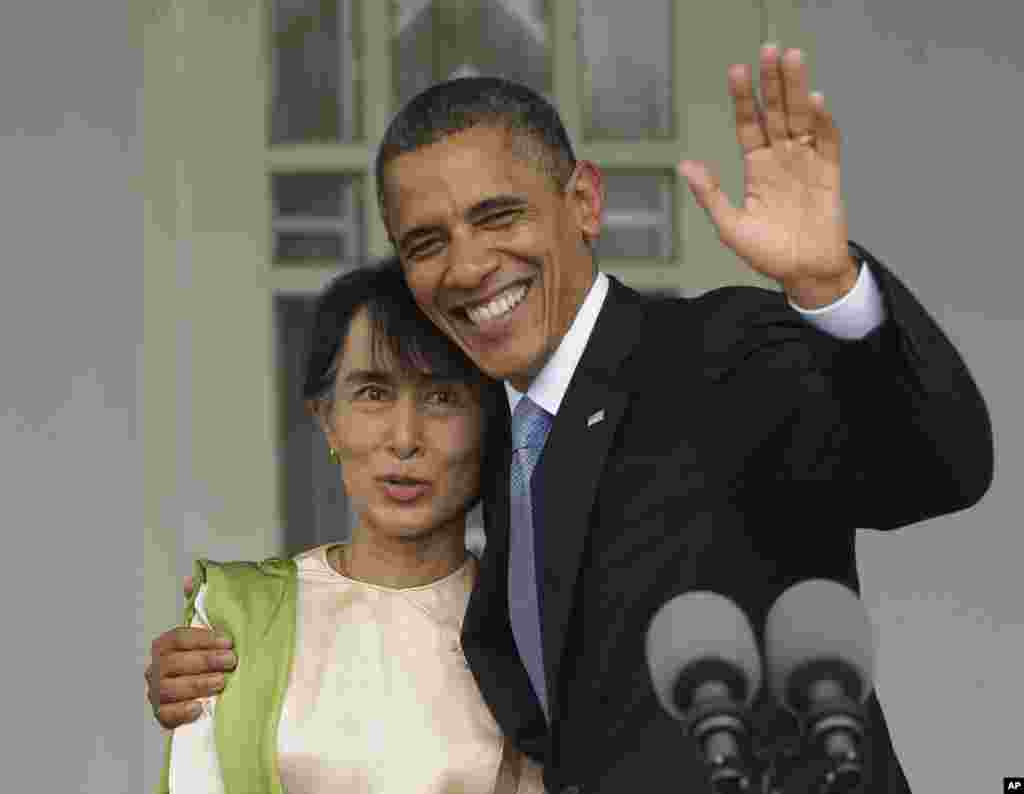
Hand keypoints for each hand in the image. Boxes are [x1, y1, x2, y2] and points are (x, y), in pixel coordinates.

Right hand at [144, 575, 236, 729]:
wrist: (205, 693)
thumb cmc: (206, 659)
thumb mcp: (206, 633)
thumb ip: (198, 606)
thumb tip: (189, 579)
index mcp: (165, 645)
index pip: (179, 638)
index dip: (204, 640)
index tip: (229, 642)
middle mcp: (156, 667)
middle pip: (176, 663)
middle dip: (206, 661)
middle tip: (231, 662)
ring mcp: (156, 692)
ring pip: (170, 688)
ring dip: (197, 684)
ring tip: (221, 683)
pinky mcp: (161, 714)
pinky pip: (165, 715)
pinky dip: (181, 712)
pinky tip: (199, 709)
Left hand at [680, 44, 857, 308]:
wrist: (804, 274)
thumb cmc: (767, 253)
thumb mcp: (730, 226)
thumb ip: (710, 195)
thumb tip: (685, 165)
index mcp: (756, 168)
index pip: (749, 125)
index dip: (744, 99)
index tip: (736, 70)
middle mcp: (781, 159)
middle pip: (777, 112)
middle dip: (773, 81)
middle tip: (770, 49)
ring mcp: (806, 164)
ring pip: (801, 119)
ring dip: (797, 90)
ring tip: (792, 59)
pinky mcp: (829, 174)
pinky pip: (827, 143)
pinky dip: (823, 123)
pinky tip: (815, 102)